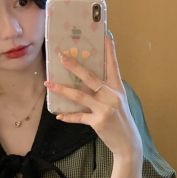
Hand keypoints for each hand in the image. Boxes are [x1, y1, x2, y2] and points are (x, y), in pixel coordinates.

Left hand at [46, 32, 141, 160]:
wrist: (128, 143)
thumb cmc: (120, 120)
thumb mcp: (117, 102)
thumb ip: (104, 91)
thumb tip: (84, 81)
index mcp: (118, 88)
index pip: (113, 65)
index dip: (110, 50)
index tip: (106, 34)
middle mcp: (112, 95)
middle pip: (90, 77)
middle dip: (74, 65)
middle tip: (61, 56)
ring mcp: (105, 108)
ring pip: (79, 95)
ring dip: (62, 89)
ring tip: (48, 83)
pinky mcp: (98, 121)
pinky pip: (79, 117)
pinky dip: (68, 116)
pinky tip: (59, 115)